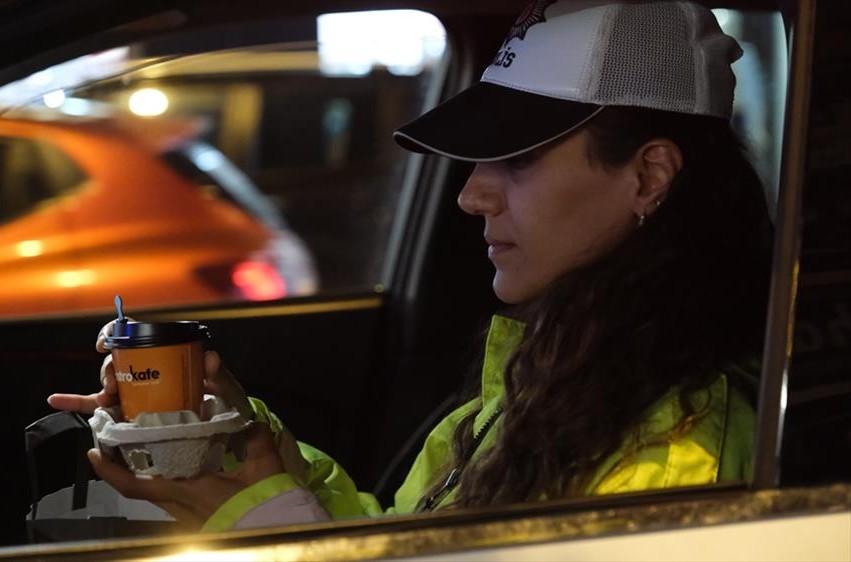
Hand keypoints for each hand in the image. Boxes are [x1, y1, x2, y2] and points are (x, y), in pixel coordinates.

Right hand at [47, 320, 252, 417]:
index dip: (114, 332)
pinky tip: (55, 400)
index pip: (133, 333)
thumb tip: (211, 358)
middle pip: (116, 359)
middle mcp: (144, 367)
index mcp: (163, 353)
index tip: (105, 343)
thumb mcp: (222, 383)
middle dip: (108, 370)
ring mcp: (133, 388)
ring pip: (106, 381)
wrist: (218, 424)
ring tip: (106, 399)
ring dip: (100, 388)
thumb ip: (217, 372)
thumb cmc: (221, 397)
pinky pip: (96, 404)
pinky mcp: (126, 410)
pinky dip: (75, 401)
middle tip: (113, 388)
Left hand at [88, 421, 285, 528]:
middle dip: (123, 466)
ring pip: (153, 493)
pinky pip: (170, 497)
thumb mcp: (263, 466)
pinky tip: (175, 465)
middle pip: (138, 488)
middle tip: (118, 440)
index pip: (136, 486)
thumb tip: (251, 419)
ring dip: (142, 474)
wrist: (275, 532)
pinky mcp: (195, 519)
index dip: (110, 471)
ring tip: (143, 447)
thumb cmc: (264, 504)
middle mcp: (179, 506)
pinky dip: (164, 480)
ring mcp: (185, 516)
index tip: (94, 452)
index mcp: (188, 492)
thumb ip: (254, 438)